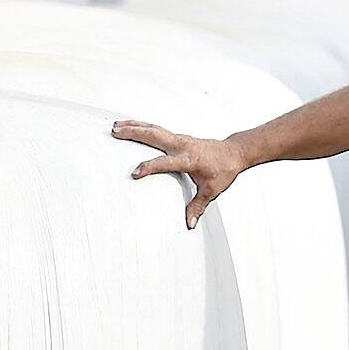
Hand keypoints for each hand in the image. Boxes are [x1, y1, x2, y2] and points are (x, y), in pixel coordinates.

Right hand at [112, 120, 247, 229]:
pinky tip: (131, 126)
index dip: (150, 167)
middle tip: (115, 133)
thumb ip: (198, 206)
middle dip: (134, 133)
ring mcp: (179, 139)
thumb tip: (189, 223)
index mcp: (189, 158)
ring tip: (116, 126)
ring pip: (154, 129)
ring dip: (135, 126)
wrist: (234, 152)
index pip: (166, 162)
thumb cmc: (223, 170)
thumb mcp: (211, 190)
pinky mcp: (178, 137)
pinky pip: (157, 129)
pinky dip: (143, 126)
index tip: (135, 173)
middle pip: (155, 136)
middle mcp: (182, 145)